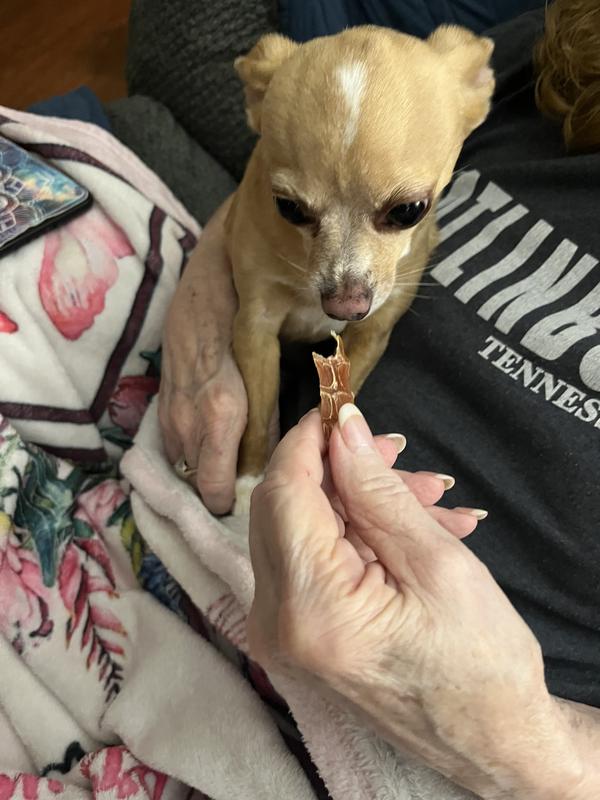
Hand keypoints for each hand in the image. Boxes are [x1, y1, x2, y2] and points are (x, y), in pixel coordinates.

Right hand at [159, 197, 247, 513]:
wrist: (211, 269)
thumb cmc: (254, 311)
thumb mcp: (274, 364)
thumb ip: (271, 409)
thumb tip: (278, 448)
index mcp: (221, 406)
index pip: (219, 473)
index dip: (231, 496)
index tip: (244, 507)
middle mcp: (190, 410)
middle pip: (196, 473)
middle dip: (215, 491)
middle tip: (238, 503)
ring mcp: (171, 399)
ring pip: (180, 457)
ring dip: (199, 472)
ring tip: (222, 484)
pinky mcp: (162, 387)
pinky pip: (170, 434)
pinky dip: (186, 450)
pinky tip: (201, 455)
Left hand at [248, 407, 585, 799]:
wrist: (491, 739)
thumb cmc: (480, 663)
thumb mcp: (437, 562)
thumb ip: (377, 491)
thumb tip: (343, 429)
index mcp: (311, 607)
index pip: (283, 491)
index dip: (309, 439)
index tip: (341, 406)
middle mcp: (277, 624)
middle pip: (283, 507)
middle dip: (338, 469)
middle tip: (398, 456)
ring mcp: (281, 633)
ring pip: (301, 528)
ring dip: (356, 501)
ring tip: (427, 501)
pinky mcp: (297, 633)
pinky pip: (313, 559)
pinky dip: (355, 534)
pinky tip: (412, 528)